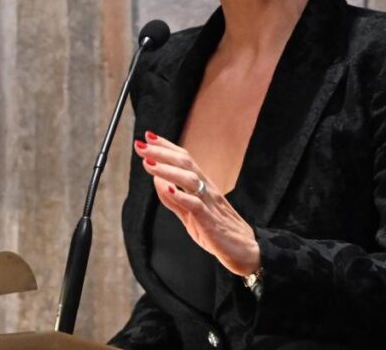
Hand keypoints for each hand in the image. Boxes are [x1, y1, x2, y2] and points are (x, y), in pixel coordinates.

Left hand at [134, 131, 260, 276]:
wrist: (244, 250)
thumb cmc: (217, 230)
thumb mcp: (190, 214)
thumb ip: (173, 199)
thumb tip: (157, 181)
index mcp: (202, 185)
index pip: (183, 159)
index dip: (166, 146)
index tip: (148, 136)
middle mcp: (207, 189)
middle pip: (184, 163)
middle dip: (161, 153)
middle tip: (141, 146)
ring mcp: (210, 203)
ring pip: (189, 180)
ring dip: (167, 170)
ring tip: (149, 163)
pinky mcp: (211, 220)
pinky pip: (196, 205)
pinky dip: (181, 196)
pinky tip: (168, 189)